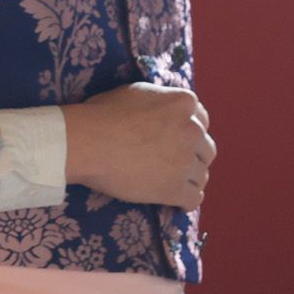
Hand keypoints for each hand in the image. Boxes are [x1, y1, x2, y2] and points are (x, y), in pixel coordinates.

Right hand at [63, 81, 214, 208]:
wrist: (87, 143)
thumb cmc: (102, 114)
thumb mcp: (136, 92)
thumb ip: (160, 101)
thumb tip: (164, 111)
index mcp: (183, 103)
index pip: (202, 121)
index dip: (187, 132)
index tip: (174, 140)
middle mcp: (192, 131)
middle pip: (206, 149)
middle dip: (192, 156)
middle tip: (170, 162)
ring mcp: (186, 162)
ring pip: (201, 175)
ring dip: (188, 179)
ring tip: (167, 182)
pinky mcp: (175, 189)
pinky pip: (194, 199)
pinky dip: (185, 201)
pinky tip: (174, 201)